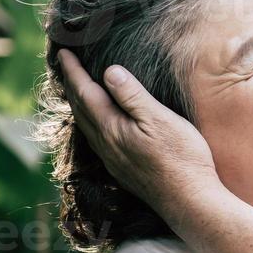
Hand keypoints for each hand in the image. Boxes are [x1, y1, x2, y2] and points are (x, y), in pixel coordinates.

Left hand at [56, 48, 218, 220]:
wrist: (189, 200)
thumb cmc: (181, 157)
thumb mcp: (159, 119)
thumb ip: (132, 96)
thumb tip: (109, 71)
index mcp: (112, 128)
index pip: (85, 92)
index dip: (73, 71)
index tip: (62, 51)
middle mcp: (106, 144)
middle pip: (79, 109)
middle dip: (70, 84)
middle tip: (64, 64)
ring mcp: (112, 159)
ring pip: (85, 125)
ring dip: (77, 103)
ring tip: (76, 88)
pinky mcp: (121, 169)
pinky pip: (95, 138)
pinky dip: (89, 120)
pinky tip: (97, 122)